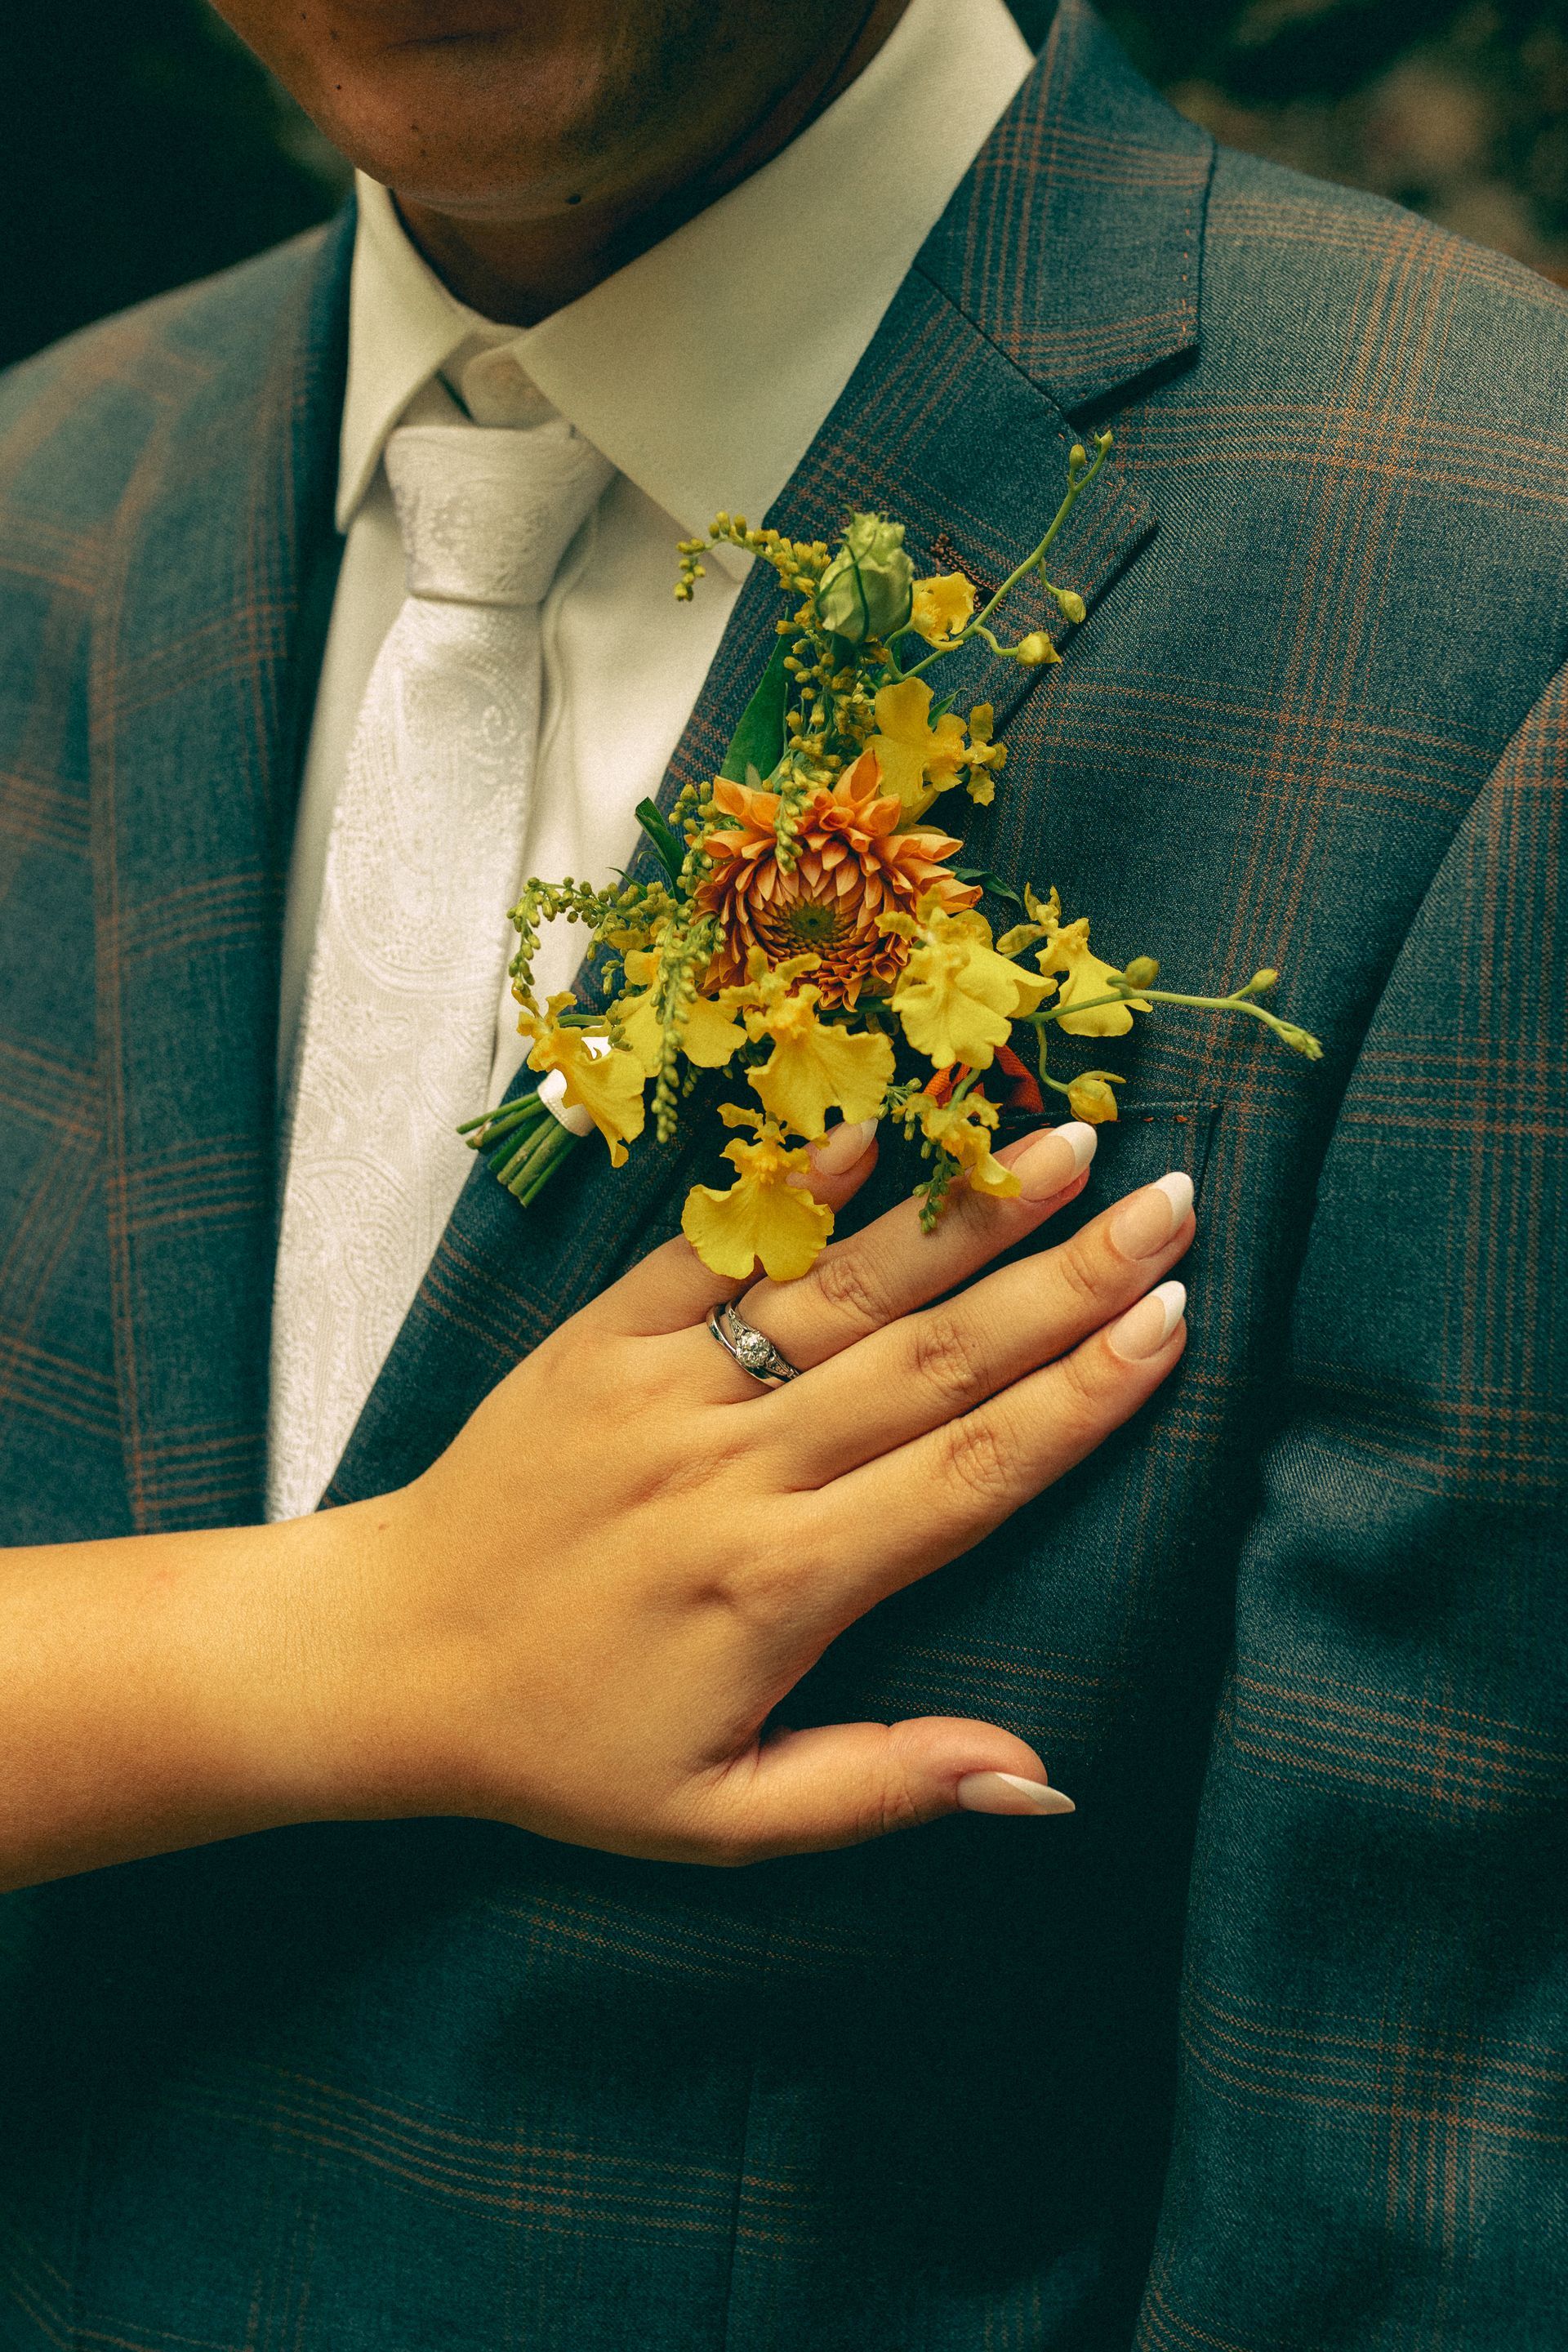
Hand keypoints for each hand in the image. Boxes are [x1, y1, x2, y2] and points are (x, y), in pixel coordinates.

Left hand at [365, 1117, 1194, 1864]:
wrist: (385, 1657)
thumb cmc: (565, 1747)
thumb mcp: (720, 1820)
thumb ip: (879, 1786)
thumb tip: (1039, 1775)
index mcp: (778, 1588)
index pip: (967, 1477)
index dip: (1080, 1399)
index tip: (1171, 1323)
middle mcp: (731, 1471)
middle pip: (930, 1363)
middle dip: (1064, 1280)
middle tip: (1173, 1207)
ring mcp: (660, 1390)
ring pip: (837, 1290)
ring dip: (960, 1214)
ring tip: (1065, 1145)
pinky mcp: (597, 1340)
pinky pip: (707, 1249)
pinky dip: (790, 1187)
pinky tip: (876, 1125)